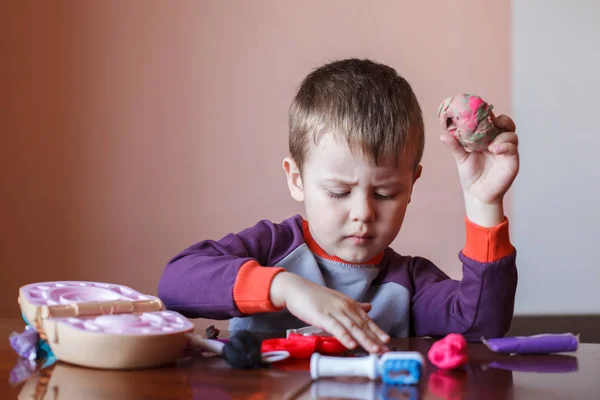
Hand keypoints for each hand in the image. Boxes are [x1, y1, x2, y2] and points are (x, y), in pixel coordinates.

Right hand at [269, 272, 389, 352]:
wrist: (297, 288)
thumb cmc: (315, 296)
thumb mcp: (338, 299)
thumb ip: (354, 306)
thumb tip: (369, 307)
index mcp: (349, 303)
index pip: (366, 319)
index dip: (377, 331)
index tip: (386, 342)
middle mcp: (344, 306)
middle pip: (362, 324)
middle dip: (375, 338)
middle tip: (385, 350)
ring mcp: (334, 311)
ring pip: (352, 327)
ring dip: (364, 340)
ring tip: (374, 350)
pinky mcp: (322, 316)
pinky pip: (336, 328)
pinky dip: (345, 337)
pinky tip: (352, 345)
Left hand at [440, 115, 518, 226]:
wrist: (477, 194)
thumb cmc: (470, 175)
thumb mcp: (461, 158)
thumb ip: (455, 146)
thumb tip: (443, 135)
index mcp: (488, 139)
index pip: (492, 122)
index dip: (488, 115)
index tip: (479, 111)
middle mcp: (499, 142)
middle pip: (507, 124)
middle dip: (501, 120)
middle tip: (492, 122)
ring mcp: (507, 151)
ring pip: (511, 134)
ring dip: (502, 135)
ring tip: (490, 145)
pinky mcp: (512, 160)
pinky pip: (513, 148)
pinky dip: (505, 145)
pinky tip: (494, 149)